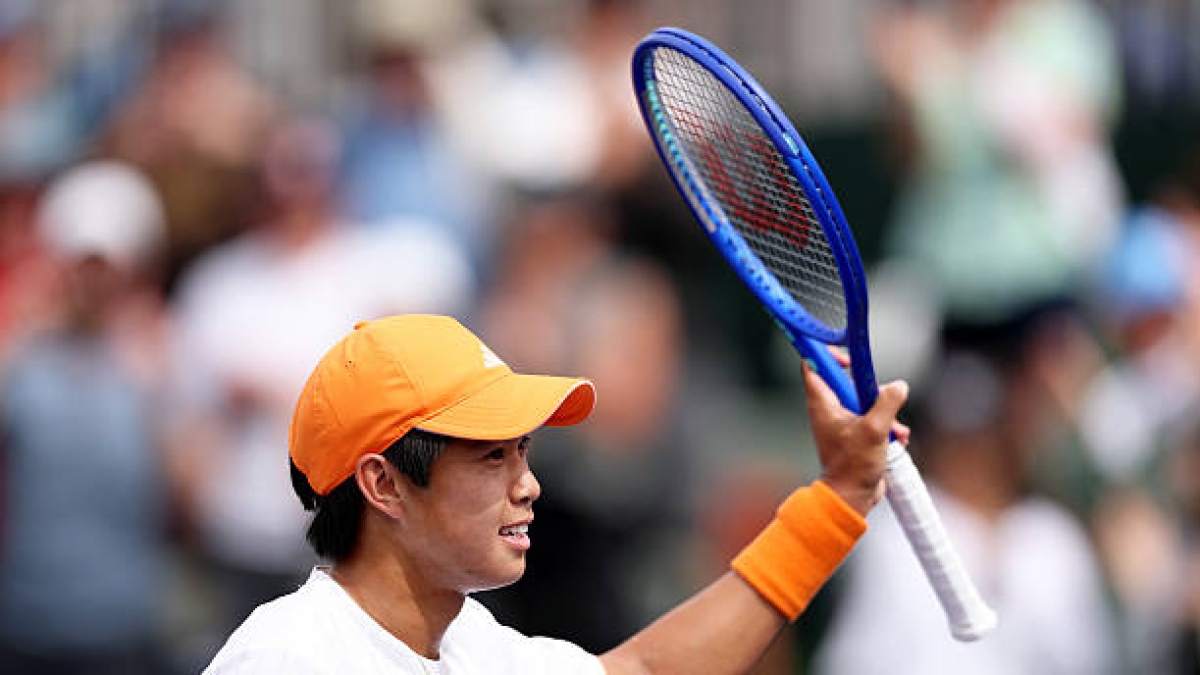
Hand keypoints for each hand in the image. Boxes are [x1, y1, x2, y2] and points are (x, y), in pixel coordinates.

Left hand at [803, 359, 908, 515]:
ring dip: (885, 411)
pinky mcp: (856, 434)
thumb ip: (887, 403)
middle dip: (870, 388)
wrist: (852, 496)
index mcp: (822, 403)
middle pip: (847, 381)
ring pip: (865, 402)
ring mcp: (842, 422)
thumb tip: (899, 386)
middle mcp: (829, 410)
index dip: (827, 355)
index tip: (848, 358)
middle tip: (881, 395)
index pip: (813, 366)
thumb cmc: (853, 465)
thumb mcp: (874, 429)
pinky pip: (873, 419)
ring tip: (895, 427)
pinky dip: (887, 426)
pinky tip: (898, 438)